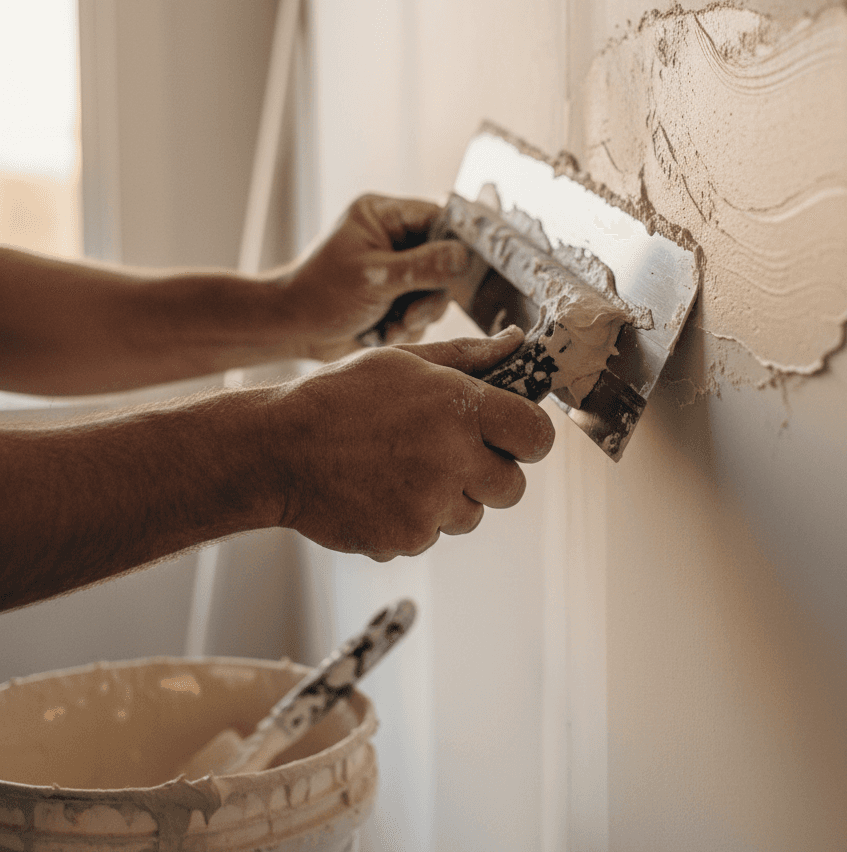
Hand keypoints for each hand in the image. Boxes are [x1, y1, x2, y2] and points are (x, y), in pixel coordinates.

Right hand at [267, 326, 554, 560]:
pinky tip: (380, 491)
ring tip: (403, 469)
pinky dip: (413, 519)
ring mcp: (430, 503)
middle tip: (449, 455)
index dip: (528, 437)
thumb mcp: (404, 361)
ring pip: (472, 515)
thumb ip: (469, 356)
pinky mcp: (406, 537)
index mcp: (460, 407)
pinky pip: (431, 535)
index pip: (536, 436)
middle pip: (512, 487)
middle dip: (490, 474)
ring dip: (450, 499)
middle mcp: (453, 457)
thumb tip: (517, 343)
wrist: (276, 450)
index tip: (512, 436)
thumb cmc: (340, 397)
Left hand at [276, 194, 469, 359]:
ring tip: (396, 325)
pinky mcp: (397, 297)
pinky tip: (386, 331)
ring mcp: (397, 270)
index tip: (459, 270)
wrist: (292, 330)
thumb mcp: (374, 277)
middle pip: (443, 259)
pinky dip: (410, 326)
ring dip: (421, 314)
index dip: (452, 244)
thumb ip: (422, 267)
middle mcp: (393, 238)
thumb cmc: (320, 294)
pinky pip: (423, 311)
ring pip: (437, 290)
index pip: (437, 218)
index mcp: (382, 216)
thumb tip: (463, 258)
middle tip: (413, 314)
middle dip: (432, 292)